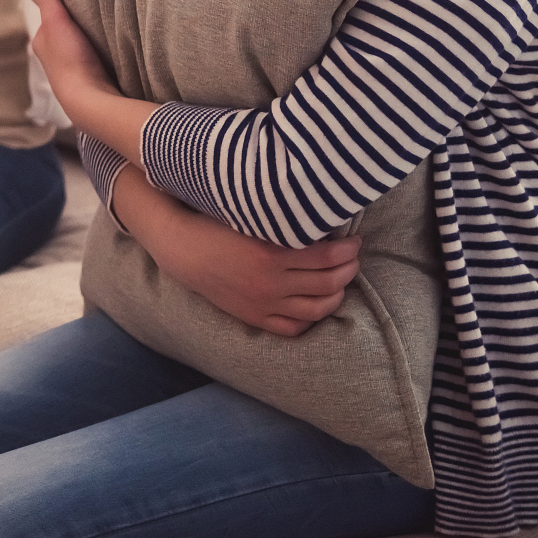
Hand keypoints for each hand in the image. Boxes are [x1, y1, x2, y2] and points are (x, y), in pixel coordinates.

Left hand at [30, 0, 116, 117]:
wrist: (89, 98)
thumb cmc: (68, 59)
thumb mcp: (55, 19)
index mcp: (42, 40)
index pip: (48, 11)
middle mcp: (55, 53)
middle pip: (65, 26)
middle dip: (75, 12)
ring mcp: (75, 65)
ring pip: (81, 38)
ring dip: (90, 28)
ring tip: (107, 9)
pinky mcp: (94, 73)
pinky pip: (96, 50)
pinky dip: (101, 40)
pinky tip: (113, 34)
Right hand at [115, 169, 359, 336]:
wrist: (182, 249)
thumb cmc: (217, 223)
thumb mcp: (251, 214)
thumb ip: (284, 216)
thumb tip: (320, 210)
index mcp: (271, 254)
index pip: (327, 256)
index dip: (348, 249)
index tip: (354, 240)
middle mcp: (271, 283)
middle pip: (328, 282)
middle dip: (348, 269)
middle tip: (352, 257)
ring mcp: (264, 303)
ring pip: (317, 308)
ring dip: (338, 294)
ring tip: (341, 280)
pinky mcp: (255, 316)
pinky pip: (294, 326)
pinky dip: (312, 318)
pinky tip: (318, 304)